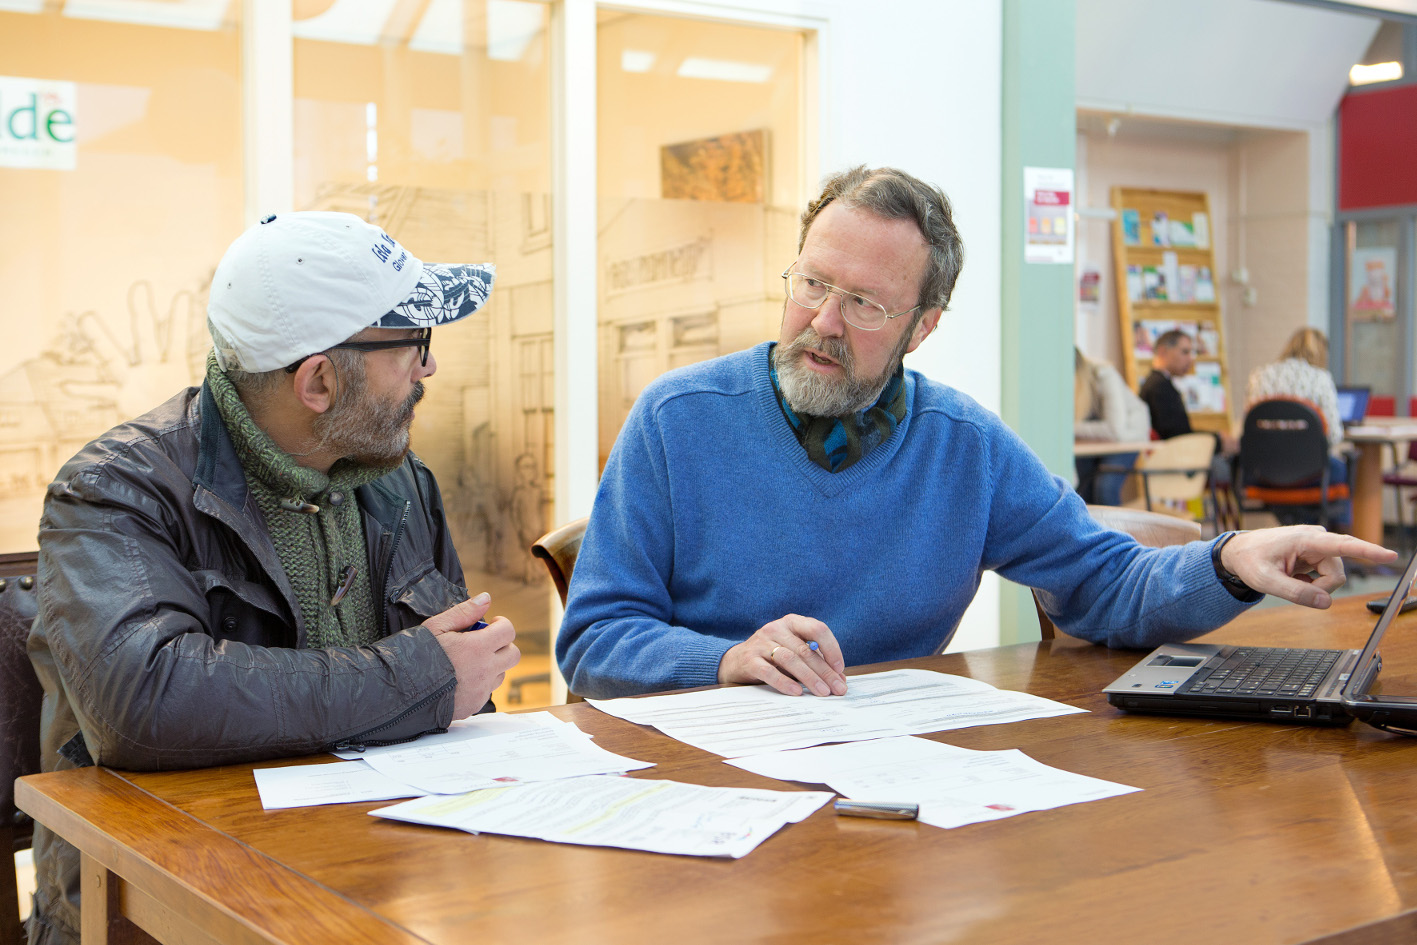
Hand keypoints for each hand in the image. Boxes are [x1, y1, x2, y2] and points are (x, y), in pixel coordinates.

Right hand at [426, 593, 519, 718]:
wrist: (398, 691)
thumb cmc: (415, 655)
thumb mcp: (436, 626)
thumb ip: (464, 612)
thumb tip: (486, 598)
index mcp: (477, 648)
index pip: (508, 632)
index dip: (502, 624)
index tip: (492, 624)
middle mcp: (484, 671)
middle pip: (513, 655)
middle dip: (502, 645)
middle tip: (484, 642)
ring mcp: (480, 691)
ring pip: (501, 674)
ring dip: (492, 665)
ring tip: (468, 661)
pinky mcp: (474, 705)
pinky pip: (486, 691)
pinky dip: (480, 683)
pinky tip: (460, 678)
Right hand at [717, 614, 848, 696]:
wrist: (736, 660)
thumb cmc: (772, 656)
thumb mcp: (794, 652)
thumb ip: (815, 661)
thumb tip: (839, 678)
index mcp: (791, 622)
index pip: (817, 628)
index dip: (832, 647)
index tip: (839, 668)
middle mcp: (776, 629)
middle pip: (805, 649)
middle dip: (824, 671)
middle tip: (837, 689)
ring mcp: (761, 643)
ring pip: (790, 659)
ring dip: (809, 678)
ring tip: (822, 692)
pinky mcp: (749, 659)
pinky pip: (769, 671)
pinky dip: (785, 682)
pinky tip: (797, 692)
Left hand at [1221, 526, 1397, 608]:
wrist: (1238, 552)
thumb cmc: (1249, 561)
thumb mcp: (1265, 581)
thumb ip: (1295, 593)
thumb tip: (1326, 603)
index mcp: (1305, 539)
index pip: (1343, 545)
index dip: (1368, 551)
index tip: (1390, 555)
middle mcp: (1316, 539)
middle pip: (1337, 574)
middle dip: (1320, 588)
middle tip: (1293, 586)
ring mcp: (1317, 547)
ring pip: (1332, 578)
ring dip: (1314, 586)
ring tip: (1290, 579)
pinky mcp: (1316, 554)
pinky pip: (1324, 577)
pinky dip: (1311, 583)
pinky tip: (1294, 576)